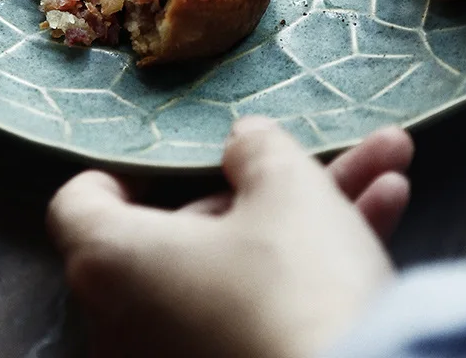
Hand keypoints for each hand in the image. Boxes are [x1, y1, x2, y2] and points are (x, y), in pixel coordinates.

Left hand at [47, 120, 412, 357]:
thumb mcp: (286, 190)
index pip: (80, 203)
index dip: (126, 169)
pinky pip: (258, 314)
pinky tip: (385, 214)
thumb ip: (257, 149)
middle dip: (266, 187)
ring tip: (385, 169)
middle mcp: (127, 323)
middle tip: (317, 163)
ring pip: (241, 267)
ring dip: (311, 218)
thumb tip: (244, 143)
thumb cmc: (298, 288)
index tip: (177, 158)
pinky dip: (307, 274)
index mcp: (115, 261)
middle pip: (189, 231)